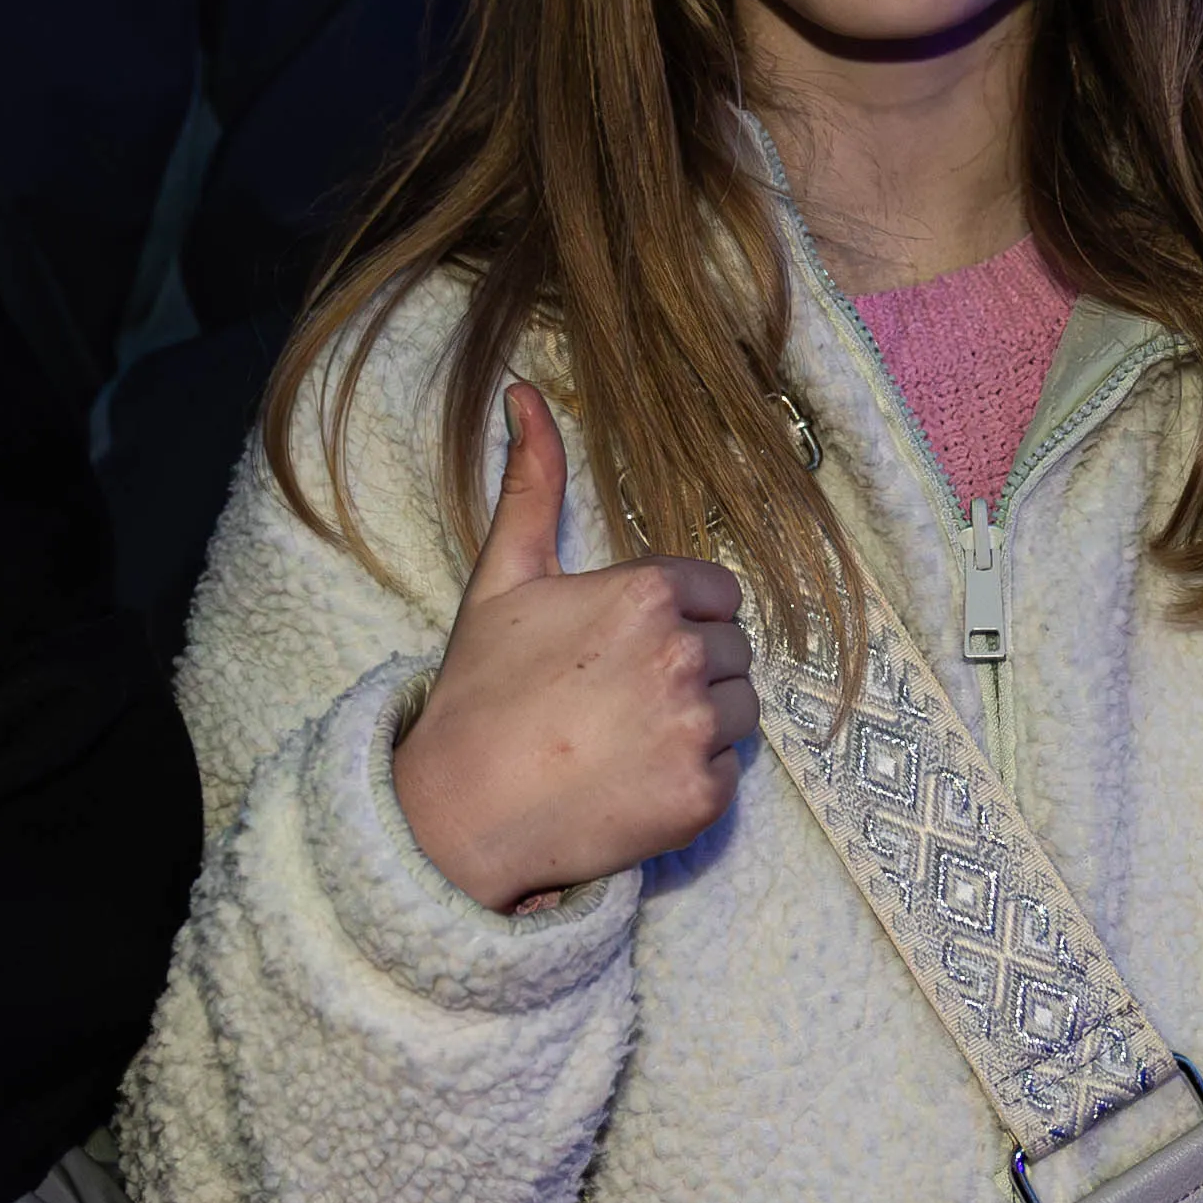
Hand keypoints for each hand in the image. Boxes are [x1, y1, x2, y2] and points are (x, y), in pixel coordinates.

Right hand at [388, 386, 755, 914]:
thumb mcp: (505, 576)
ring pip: (741, 712)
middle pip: (734, 652)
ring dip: (700, 724)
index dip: (677, 619)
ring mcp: (697, 729)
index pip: (719, 594)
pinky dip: (691, 780)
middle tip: (618, 698)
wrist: (461, 809)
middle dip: (691, 670)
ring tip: (628, 738)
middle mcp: (685, 655)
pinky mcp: (702, 797)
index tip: (624, 649)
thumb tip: (525, 393)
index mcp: (650, 593)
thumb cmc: (482, 690)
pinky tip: (632, 780)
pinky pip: (727, 775)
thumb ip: (534, 484)